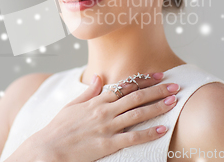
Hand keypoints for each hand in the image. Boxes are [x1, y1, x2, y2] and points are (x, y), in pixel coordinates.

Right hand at [29, 72, 179, 161]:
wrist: (49, 148)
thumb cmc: (59, 128)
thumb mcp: (72, 105)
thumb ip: (88, 92)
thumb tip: (97, 77)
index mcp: (97, 100)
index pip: (126, 86)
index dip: (144, 80)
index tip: (159, 75)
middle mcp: (104, 111)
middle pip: (136, 97)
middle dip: (158, 90)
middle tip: (175, 86)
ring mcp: (107, 127)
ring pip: (138, 114)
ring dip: (157, 106)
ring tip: (173, 101)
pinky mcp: (108, 144)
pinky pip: (133, 138)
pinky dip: (149, 132)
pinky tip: (163, 129)